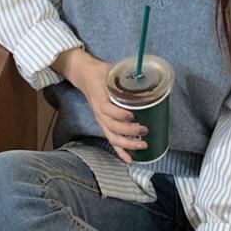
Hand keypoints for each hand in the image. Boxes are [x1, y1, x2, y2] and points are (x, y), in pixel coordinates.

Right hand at [68, 50, 152, 166]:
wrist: (86, 76)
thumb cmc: (101, 73)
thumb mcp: (111, 71)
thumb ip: (125, 76)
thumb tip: (144, 77)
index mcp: (100, 97)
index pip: (107, 109)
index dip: (119, 114)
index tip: (131, 115)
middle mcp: (100, 112)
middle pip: (112, 126)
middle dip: (129, 131)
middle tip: (144, 130)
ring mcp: (101, 120)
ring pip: (112, 137)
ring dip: (127, 144)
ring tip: (142, 146)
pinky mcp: (104, 125)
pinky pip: (111, 141)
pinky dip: (120, 152)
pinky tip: (130, 160)